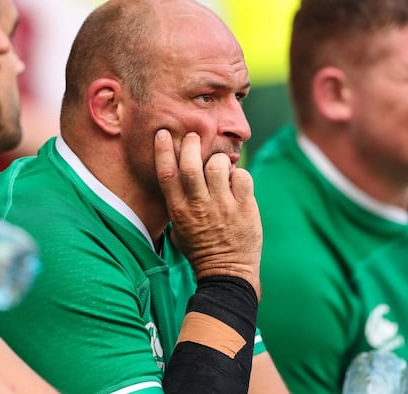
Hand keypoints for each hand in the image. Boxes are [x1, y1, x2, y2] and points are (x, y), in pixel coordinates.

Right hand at [154, 129, 261, 296]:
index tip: (163, 134)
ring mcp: (224, 206)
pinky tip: (237, 182)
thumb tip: (177, 177)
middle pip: (191, 165)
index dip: (163, 150)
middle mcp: (199, 206)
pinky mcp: (245, 207)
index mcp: (179, 211)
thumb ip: (178, 204)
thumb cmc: (200, 250)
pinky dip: (239, 173)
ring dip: (218, 160)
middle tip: (194, 136)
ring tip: (219, 166)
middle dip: (191, 144)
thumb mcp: (178, 230)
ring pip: (218, 166)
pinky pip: (242, 176)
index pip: (167, 174)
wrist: (227, 272)